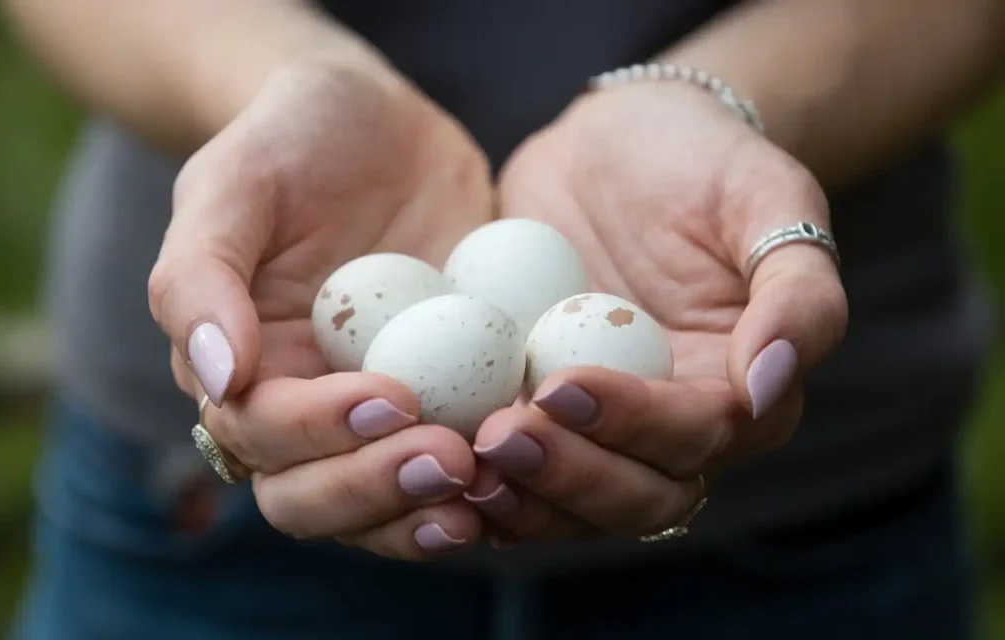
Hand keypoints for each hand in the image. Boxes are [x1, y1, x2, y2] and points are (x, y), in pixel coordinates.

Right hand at [149, 56, 492, 558]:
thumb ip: (200, 277)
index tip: (392, 395)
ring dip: (434, 508)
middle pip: (317, 498)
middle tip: (452, 461)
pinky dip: (493, 480)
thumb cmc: (287, 142)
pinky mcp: (449, 396)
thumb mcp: (231, 184)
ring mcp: (383, 410)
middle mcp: (308, 408)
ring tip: (495, 485)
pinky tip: (537, 469)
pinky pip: (462, 459)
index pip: (263, 436)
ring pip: (387, 503)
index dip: (321, 432)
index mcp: (245, 370)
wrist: (373, 121)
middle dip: (379, 491)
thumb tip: (221, 380)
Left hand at [467, 81, 847, 542]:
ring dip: (520, 497)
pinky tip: (430, 458)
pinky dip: (483, 479)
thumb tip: (765, 388)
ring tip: (460, 460)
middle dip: (569, 476)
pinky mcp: (539, 410)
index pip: (697, 438)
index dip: (634, 425)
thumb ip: (797, 293)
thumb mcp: (772, 198)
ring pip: (573, 503)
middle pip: (634, 496)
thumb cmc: (706, 162)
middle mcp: (671, 427)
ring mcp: (600, 426)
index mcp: (738, 392)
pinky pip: (517, 468)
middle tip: (499, 435)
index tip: (562, 384)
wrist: (621, 145)